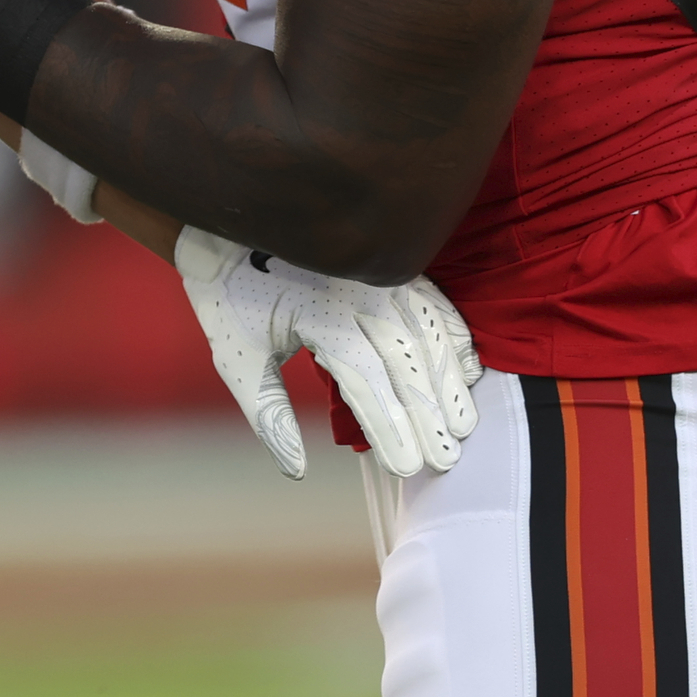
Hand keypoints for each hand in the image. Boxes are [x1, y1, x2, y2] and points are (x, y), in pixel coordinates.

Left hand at [173, 226, 482, 478]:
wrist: (229, 226)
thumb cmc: (230, 296)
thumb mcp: (236, 356)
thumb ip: (269, 414)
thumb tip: (297, 470)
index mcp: (319, 316)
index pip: (367, 382)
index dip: (391, 428)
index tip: (408, 468)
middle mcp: (358, 293)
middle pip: (406, 363)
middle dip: (428, 415)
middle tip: (446, 461)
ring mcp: (379, 277)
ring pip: (428, 334)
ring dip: (449, 381)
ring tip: (464, 425)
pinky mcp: (390, 267)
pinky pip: (434, 304)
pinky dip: (453, 338)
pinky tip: (467, 370)